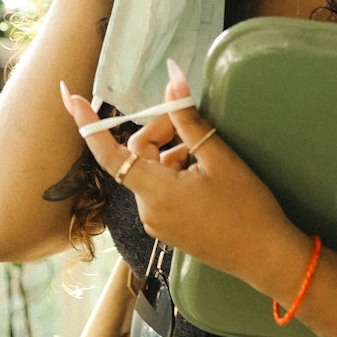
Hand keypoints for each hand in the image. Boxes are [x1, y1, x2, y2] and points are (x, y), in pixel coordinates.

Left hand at [61, 61, 302, 290]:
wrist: (265, 256)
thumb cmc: (246, 206)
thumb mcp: (219, 157)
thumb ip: (188, 118)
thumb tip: (172, 80)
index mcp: (155, 192)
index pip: (109, 154)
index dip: (88, 124)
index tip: (71, 98)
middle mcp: (148, 210)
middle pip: (138, 156)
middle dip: (160, 131)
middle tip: (190, 119)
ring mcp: (157, 222)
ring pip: (151, 171)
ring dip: (171, 151)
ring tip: (206, 151)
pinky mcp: (168, 228)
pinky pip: (160, 189)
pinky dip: (175, 170)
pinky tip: (204, 170)